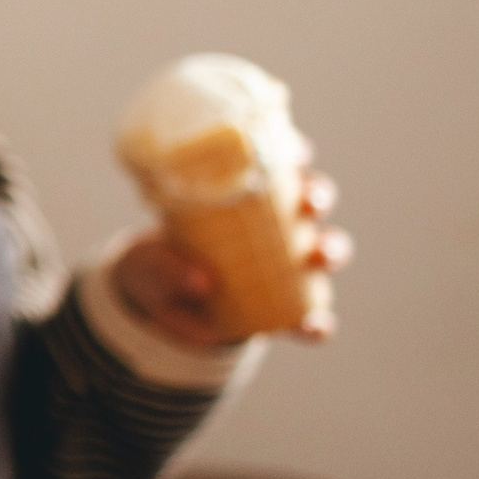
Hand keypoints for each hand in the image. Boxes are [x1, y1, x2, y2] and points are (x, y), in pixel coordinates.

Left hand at [114, 168, 352, 347]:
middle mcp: (275, 225)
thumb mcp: (148, 263)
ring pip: (324, 250)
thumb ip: (165, 267)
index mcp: (243, 197)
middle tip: (308, 202)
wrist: (157, 312)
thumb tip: (202, 280)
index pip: (276, 165)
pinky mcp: (285, 309)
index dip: (293, 153)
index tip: (294, 153)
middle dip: (318, 197)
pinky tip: (312, 326)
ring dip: (331, 249)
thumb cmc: (155, 267)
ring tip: (318, 255)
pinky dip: (318, 323)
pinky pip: (311, 317)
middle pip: (311, 201)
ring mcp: (286, 266)